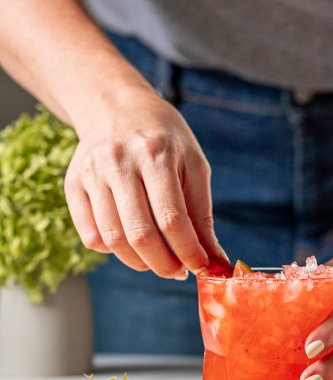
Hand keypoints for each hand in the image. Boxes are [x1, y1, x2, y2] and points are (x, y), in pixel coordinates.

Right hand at [64, 91, 224, 277]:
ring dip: (140, 263)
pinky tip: (131, 244)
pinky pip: (91, 236)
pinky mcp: (72, 185)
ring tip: (158, 261)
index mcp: (155, 154)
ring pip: (113, 240)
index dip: (189, 252)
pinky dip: (114, 251)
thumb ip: (202, 215)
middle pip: (140, 235)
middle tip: (179, 272)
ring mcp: (90, 174)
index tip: (202, 268)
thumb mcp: (194, 166)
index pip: (172, 219)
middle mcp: (118, 162)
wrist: (116, 106)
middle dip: (164, 265)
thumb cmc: (165, 139)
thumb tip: (213, 260)